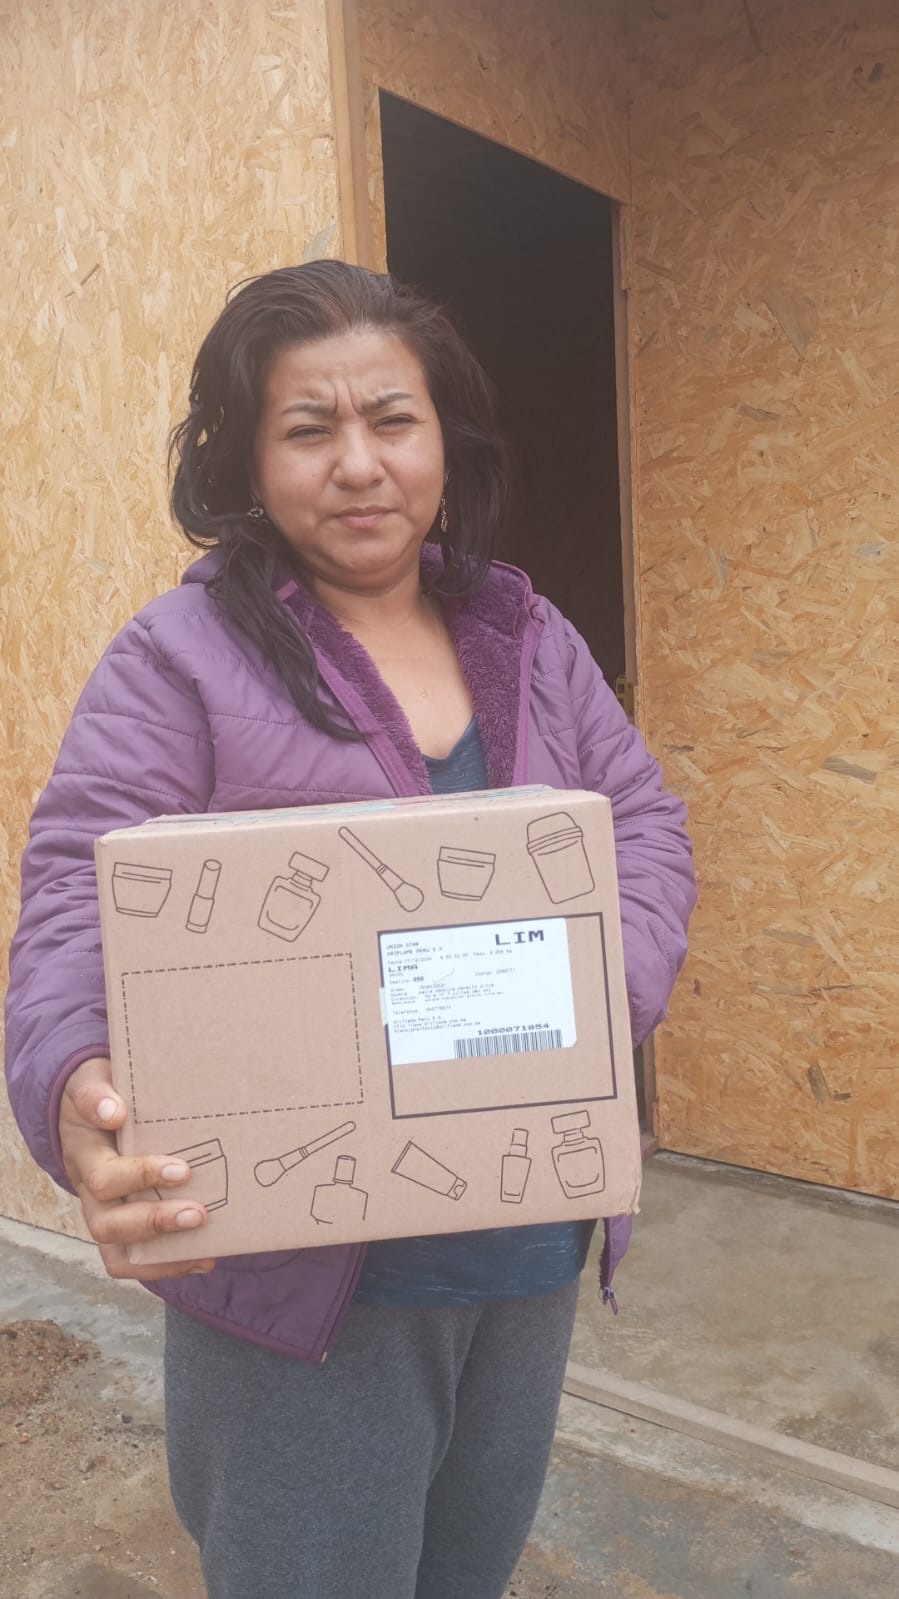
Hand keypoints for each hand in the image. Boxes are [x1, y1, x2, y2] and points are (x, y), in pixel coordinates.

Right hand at [59, 1056, 216, 1281]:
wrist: (85, 1108)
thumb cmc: (98, 1094)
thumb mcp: (93, 1081)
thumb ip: (98, 1092)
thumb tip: (113, 1110)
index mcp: (85, 1153)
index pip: (103, 1173)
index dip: (138, 1175)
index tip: (179, 1169)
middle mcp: (90, 1189)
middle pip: (107, 1222)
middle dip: (155, 1221)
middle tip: (197, 1212)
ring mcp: (102, 1210)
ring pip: (117, 1249)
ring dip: (161, 1253)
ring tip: (202, 1248)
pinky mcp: (119, 1225)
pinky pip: (130, 1259)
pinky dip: (165, 1265)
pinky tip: (203, 1258)